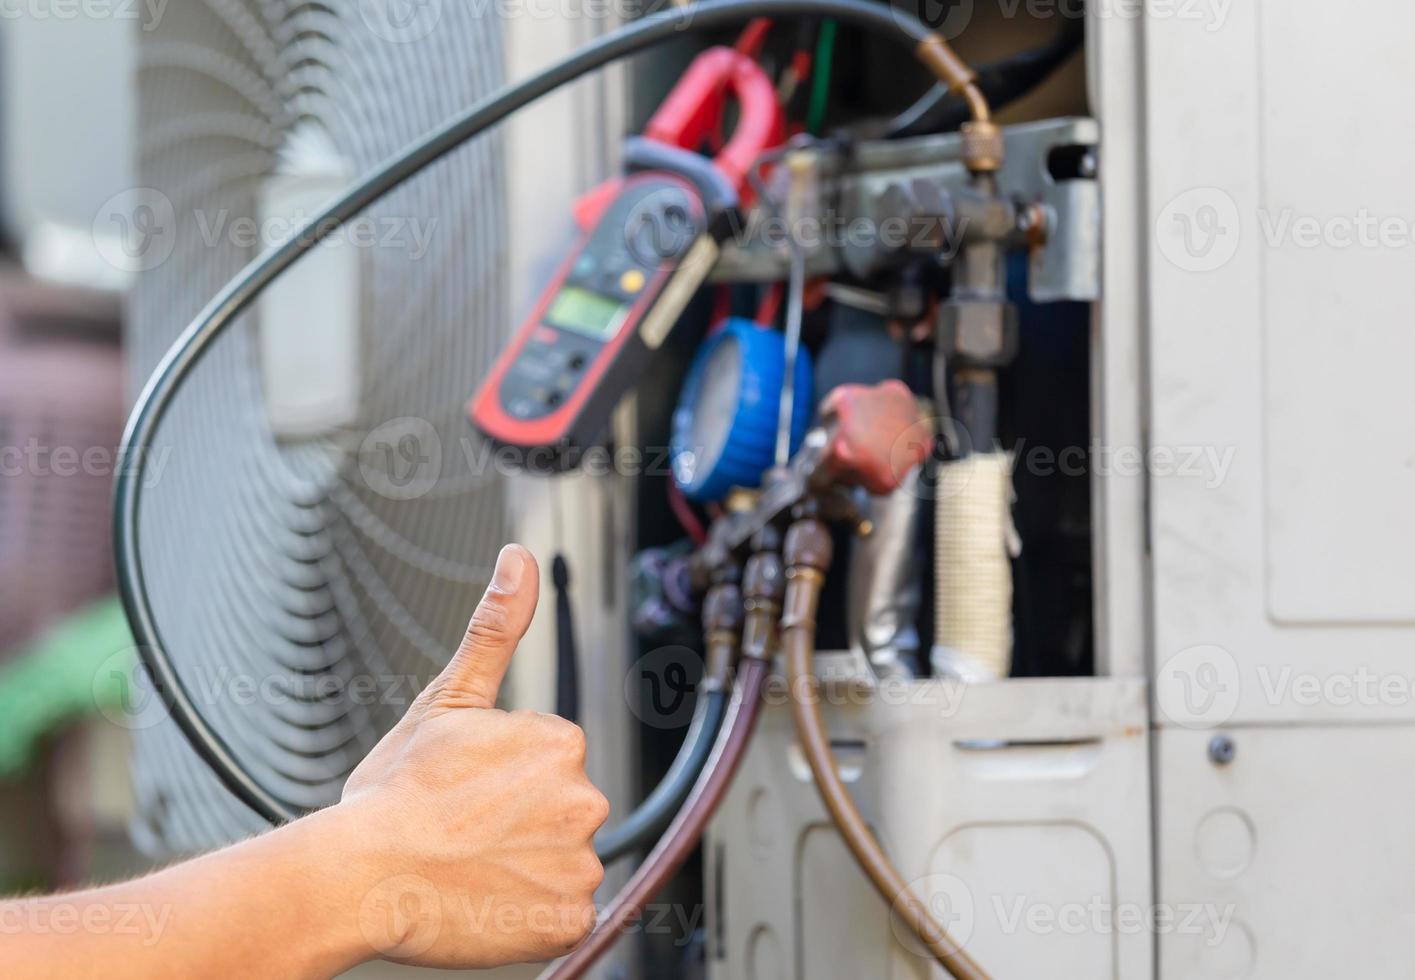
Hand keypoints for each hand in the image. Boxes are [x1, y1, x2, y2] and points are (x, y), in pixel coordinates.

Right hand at [337, 544, 608, 967]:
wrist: (357, 876)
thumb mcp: (445, 698)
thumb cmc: (392, 794)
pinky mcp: (569, 920)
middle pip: (560, 813)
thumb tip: (518, 558)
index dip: (501, 782)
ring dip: (524, 870)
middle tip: (462, 833)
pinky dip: (528, 918)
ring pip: (561, 864)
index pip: (548, 765)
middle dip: (519, 823)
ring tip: (468, 869)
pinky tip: (486, 904)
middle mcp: (585, 799)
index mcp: (561, 742)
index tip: (463, 793)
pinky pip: (562, 918)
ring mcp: (579, 864)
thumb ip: (496, 627)